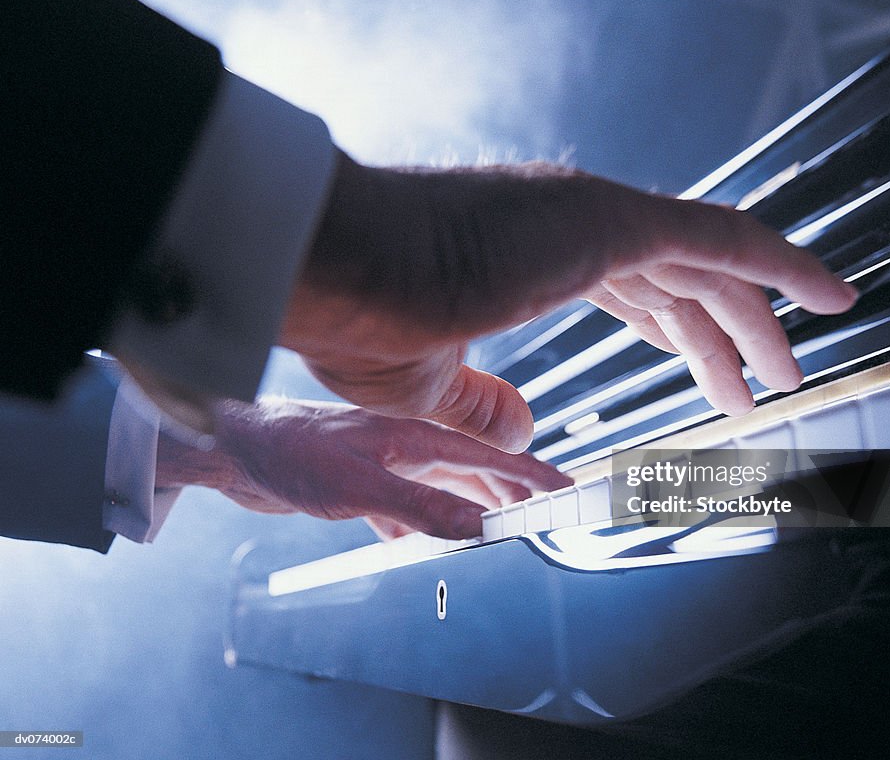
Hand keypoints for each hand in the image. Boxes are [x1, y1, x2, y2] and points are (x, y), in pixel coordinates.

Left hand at [155, 399, 571, 539]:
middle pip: (476, 472)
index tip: (566, 491)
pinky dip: (422, 524)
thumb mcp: (360, 486)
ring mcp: (386, 463)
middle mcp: (408, 446)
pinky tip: (418, 542)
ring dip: (472, 508)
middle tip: (544, 516)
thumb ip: (421, 506)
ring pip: (443, 488)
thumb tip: (479, 527)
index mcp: (418, 438)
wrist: (234, 449)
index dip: (532, 475)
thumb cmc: (291, 454)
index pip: (491, 457)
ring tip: (498, 528)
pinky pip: (407, 505)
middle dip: (512, 494)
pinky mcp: (362, 483)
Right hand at [282, 153, 856, 451]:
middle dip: (720, 338)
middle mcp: (570, 224)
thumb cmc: (358, 320)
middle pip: (676, 282)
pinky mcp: (610, 218)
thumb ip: (480, 409)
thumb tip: (523, 434)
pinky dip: (784, 262)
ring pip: (706, 264)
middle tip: (755, 390)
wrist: (334, 271)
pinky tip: (828, 294)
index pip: (629, 290)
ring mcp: (593, 215)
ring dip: (756, 320)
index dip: (674, 333)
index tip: (704, 372)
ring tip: (792, 373)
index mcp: (533, 254)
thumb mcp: (423, 389)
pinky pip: (724, 239)